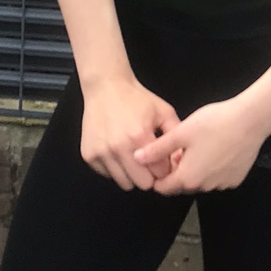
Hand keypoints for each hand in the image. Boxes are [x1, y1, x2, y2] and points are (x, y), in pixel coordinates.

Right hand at [80, 73, 181, 190]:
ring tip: (131, 156)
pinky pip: (107, 175)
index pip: (159, 174)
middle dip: (148, 175)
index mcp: (139, 137)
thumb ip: (176, 135)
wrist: (106, 87)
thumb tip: (182, 159)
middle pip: (142, 184)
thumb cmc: (136, 99)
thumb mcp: (163, 111)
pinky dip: (114, 168)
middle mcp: (118, 148)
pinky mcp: (89, 155)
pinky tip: (117, 152)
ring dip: (130, 174)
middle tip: (147, 161)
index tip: (162, 161)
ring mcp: (101, 153)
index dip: (163, 169)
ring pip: (124, 183)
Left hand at [131, 96, 269, 195]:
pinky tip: (215, 149)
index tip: (158, 162)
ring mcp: (223, 184)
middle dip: (176, 172)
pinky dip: (213, 169)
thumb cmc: (215, 123)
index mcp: (188, 178)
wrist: (250, 120)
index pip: (164, 188)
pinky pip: (217, 178)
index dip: (157, 176)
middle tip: (179, 149)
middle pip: (183, 185)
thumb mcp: (181, 133)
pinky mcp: (236, 179)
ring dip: (195, 170)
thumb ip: (157, 149)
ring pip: (201, 181)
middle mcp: (205, 186)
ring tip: (198, 145)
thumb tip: (137, 158)